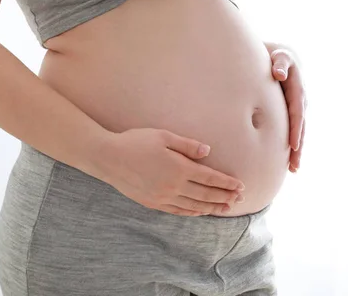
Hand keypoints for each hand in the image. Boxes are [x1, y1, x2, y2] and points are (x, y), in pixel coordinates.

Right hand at [97, 128, 246, 215]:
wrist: (107, 158)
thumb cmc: (134, 142)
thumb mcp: (163, 136)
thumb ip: (187, 145)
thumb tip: (207, 152)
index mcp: (178, 168)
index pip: (209, 178)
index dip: (226, 182)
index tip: (240, 185)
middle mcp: (173, 185)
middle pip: (205, 194)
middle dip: (225, 196)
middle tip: (240, 198)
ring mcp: (162, 197)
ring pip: (193, 205)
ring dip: (212, 207)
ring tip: (226, 208)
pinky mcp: (152, 202)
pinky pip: (177, 210)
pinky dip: (192, 212)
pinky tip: (199, 211)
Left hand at [266, 44, 306, 172]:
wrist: (279, 54)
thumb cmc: (274, 54)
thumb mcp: (277, 54)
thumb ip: (279, 63)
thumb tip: (279, 74)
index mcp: (297, 87)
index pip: (296, 112)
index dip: (295, 129)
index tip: (293, 145)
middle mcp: (300, 99)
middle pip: (300, 126)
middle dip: (298, 147)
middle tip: (295, 165)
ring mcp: (297, 105)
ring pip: (299, 131)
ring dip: (297, 150)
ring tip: (294, 169)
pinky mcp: (292, 110)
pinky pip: (294, 128)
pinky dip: (293, 144)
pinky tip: (289, 161)